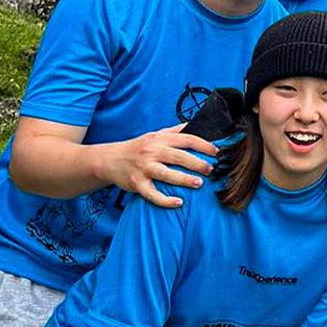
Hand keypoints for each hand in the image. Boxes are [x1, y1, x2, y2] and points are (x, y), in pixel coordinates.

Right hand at [95, 124, 218, 207]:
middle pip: (179, 157)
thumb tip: (198, 124)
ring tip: (199, 184)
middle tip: (211, 170)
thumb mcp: (155, 135)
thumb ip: (176, 131)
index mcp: (160, 139)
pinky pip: (153, 194)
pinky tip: (179, 202)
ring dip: (185, 180)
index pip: (186, 139)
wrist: (110, 159)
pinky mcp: (136, 184)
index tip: (216, 152)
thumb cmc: (138, 147)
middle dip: (197, 163)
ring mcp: (144, 168)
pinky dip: (166, 200)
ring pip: (167, 174)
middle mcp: (152, 152)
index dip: (203, 145)